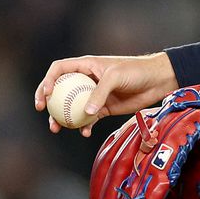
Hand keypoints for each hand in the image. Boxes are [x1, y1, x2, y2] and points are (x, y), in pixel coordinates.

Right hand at [34, 53, 178, 136]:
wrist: (157, 81)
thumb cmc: (137, 71)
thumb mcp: (116, 76)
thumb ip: (100, 93)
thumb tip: (86, 113)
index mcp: (86, 66)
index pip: (59, 69)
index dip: (48, 80)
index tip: (47, 94)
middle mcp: (87, 79)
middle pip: (60, 90)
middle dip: (47, 100)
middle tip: (42, 111)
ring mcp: (94, 95)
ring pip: (71, 107)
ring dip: (61, 118)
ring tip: (56, 128)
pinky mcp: (104, 108)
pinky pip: (88, 119)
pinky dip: (84, 126)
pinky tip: (84, 132)